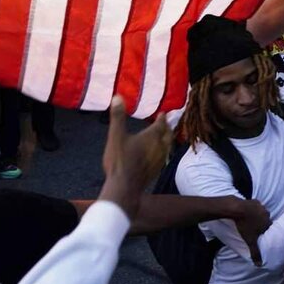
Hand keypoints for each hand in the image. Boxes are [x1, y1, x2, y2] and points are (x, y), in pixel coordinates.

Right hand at [100, 97, 173, 218]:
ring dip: (166, 139)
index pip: (160, 124)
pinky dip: (162, 151)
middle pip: (167, 135)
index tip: (164, 113)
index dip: (162, 118)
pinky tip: (156, 154)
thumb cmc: (120, 160)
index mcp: (151, 137)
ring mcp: (160, 160)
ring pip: (167, 146)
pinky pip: (163, 157)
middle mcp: (160, 147)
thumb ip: (118, 116)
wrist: (124, 187)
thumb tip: (118, 96)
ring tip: (163, 137)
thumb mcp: (116, 135)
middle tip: (166, 123)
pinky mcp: (157, 170)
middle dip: (167, 128)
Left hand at [231, 199, 271, 266]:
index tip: (259, 234)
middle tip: (253, 227)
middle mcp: (267, 214)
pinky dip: (252, 208)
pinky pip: (255, 206)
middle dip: (261, 223)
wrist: (237, 209)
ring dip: (257, 216)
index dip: (264, 232)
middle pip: (266, 220)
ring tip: (249, 220)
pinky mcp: (255, 201)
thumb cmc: (245, 225)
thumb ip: (255, 252)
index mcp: (267, 223)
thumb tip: (259, 265)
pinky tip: (246, 212)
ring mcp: (261, 206)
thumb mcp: (250, 240)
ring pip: (261, 213)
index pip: (269, 229)